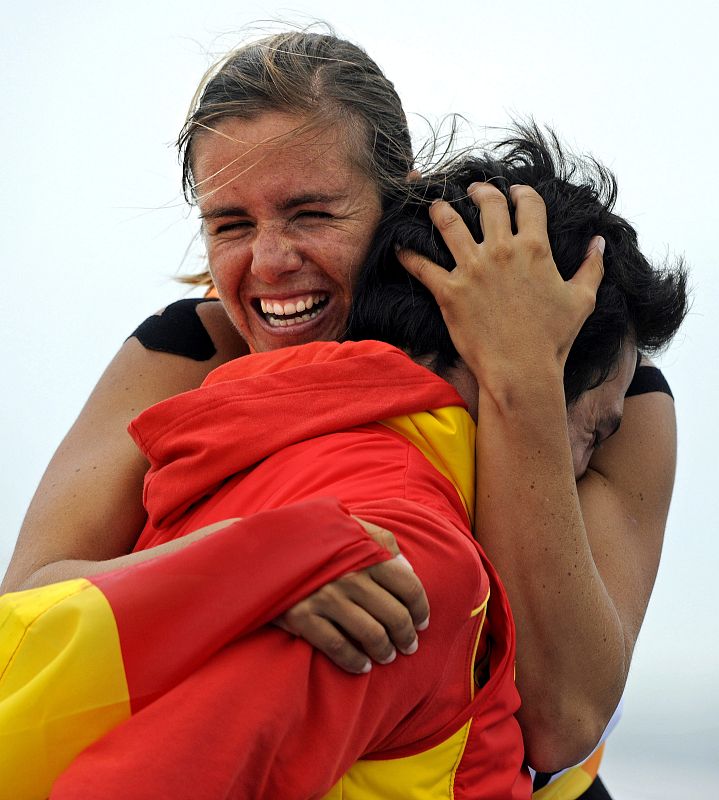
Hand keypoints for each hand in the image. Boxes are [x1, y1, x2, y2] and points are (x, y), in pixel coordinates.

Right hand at [275, 517, 429, 673]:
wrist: (263, 547)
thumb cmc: (315, 537)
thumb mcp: (350, 527)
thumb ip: (382, 542)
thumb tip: (407, 568)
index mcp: (366, 553)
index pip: (408, 587)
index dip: (420, 609)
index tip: (422, 622)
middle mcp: (350, 576)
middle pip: (394, 616)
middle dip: (406, 636)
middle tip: (409, 646)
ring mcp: (326, 598)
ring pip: (371, 635)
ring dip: (385, 651)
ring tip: (387, 656)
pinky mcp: (303, 617)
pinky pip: (339, 648)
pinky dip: (355, 661)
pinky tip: (362, 665)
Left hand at [397, 183, 604, 390]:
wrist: (521, 370)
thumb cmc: (553, 339)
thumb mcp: (582, 300)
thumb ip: (592, 267)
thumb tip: (599, 242)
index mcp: (534, 248)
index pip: (528, 204)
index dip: (521, 192)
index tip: (515, 191)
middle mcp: (502, 250)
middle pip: (487, 203)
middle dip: (479, 191)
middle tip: (472, 189)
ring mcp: (472, 269)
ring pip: (449, 224)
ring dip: (439, 210)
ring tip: (434, 206)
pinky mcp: (449, 291)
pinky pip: (421, 265)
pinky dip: (407, 254)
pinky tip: (399, 246)